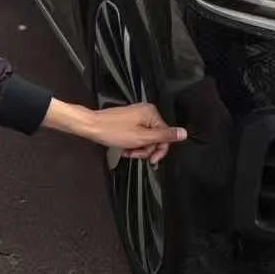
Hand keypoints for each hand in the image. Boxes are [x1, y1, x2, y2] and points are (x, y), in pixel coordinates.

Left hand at [42, 100, 187, 164]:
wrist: (90, 126)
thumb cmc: (113, 131)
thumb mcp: (141, 138)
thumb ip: (164, 136)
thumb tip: (184, 133)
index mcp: (152, 113)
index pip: (166, 135)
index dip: (159, 150)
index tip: (151, 161)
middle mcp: (147, 112)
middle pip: (156, 137)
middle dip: (146, 149)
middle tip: (134, 155)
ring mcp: (137, 115)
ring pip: (146, 138)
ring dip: (138, 148)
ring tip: (127, 152)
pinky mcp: (130, 120)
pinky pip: (138, 134)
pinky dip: (132, 143)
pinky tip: (124, 147)